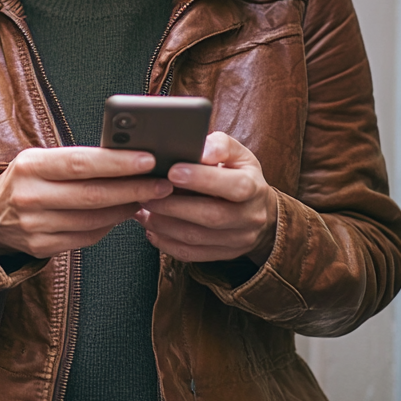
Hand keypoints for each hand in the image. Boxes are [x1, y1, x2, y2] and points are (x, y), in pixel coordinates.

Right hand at [0, 147, 173, 258]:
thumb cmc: (27, 180)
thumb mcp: (40, 160)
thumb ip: (76, 160)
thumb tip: (127, 158)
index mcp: (30, 166)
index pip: (79, 163)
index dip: (116, 163)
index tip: (148, 160)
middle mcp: (30, 197)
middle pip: (92, 195)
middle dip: (133, 189)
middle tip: (162, 184)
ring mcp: (35, 226)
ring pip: (93, 220)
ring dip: (126, 209)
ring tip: (148, 197)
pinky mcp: (41, 247)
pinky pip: (86, 237)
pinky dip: (109, 226)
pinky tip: (122, 213)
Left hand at [134, 132, 277, 265]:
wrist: (258, 211)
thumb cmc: (239, 175)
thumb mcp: (237, 155)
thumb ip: (220, 146)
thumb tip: (202, 150)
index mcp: (254, 187)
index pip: (234, 186)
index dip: (203, 179)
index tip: (172, 171)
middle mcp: (249, 217)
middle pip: (211, 216)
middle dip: (173, 205)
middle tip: (146, 192)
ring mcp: (237, 239)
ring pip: (196, 238)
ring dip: (163, 223)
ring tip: (142, 208)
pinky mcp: (223, 254)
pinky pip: (190, 254)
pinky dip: (166, 242)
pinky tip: (150, 228)